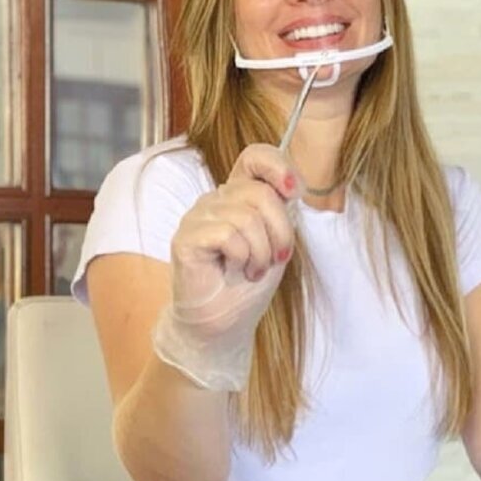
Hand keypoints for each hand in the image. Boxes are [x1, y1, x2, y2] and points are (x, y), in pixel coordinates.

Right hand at [152, 144, 303, 390]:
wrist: (224, 324)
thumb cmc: (248, 284)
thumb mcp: (276, 242)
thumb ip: (281, 211)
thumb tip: (290, 187)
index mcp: (238, 196)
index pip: (255, 157)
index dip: (277, 166)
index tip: (294, 191)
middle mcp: (216, 200)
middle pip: (259, 193)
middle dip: (280, 231)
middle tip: (276, 259)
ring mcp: (198, 217)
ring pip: (246, 216)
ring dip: (261, 251)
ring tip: (252, 269)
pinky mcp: (186, 238)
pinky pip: (228, 234)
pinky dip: (242, 257)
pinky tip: (236, 271)